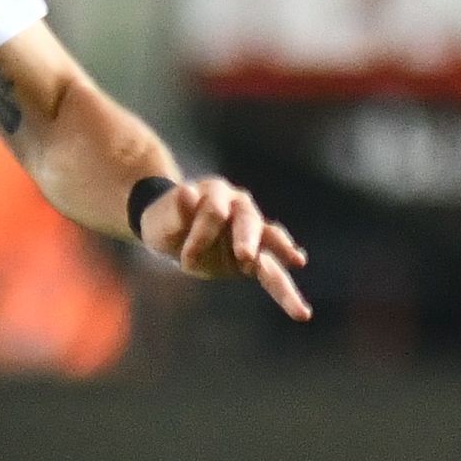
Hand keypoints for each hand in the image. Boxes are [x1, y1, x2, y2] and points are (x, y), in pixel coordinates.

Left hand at [137, 174, 313, 320]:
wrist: (169, 231)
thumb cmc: (165, 221)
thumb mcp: (161, 216)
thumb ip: (176, 209)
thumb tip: (187, 193)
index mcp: (216, 193)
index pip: (214, 212)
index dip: (200, 235)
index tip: (184, 260)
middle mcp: (240, 208)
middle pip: (248, 221)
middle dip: (246, 238)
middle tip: (244, 255)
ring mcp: (251, 230)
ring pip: (271, 239)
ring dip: (283, 251)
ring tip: (298, 261)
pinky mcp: (254, 255)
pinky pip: (271, 264)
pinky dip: (284, 266)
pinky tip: (299, 264)